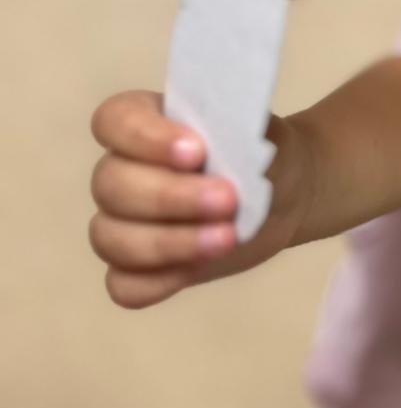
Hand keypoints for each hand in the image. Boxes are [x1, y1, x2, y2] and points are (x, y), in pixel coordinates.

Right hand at [89, 91, 310, 307]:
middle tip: (227, 200)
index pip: (114, 122)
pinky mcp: (140, 269)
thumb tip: (226, 148)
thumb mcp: (260, 132)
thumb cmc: (262, 153)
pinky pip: (124, 285)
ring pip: (110, 238)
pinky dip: (156, 283)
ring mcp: (124, 223)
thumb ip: (237, 133)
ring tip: (226, 238)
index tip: (196, 151)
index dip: (146, 138)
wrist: (284, 193)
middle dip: (169, 197)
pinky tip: (199, 268)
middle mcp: (121, 170)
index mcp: (142, 123)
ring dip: (167, 243)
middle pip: (110, 185)